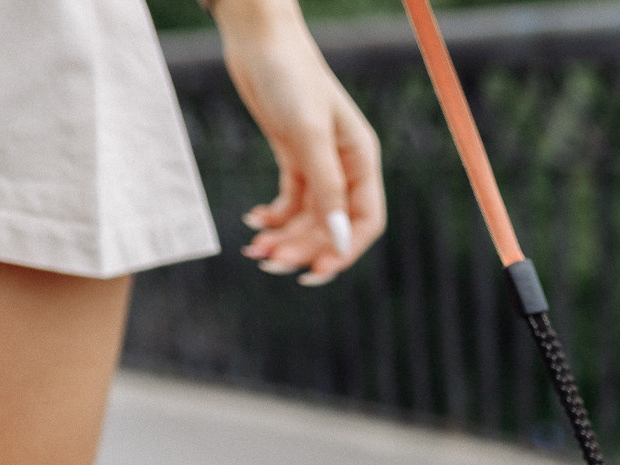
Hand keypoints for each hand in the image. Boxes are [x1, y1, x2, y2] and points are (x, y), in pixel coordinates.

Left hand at [211, 0, 384, 285]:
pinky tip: (254, 221)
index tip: (315, 271)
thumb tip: (340, 238)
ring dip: (284, 238)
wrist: (258, 38)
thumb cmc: (289, 76)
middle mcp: (345, 167)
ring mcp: (318, 164)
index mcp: (362, 161)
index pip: (366, 221)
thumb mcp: (308, 133)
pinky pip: (289, 202)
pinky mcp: (292, 157)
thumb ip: (326, 187)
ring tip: (254, 249)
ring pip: (307, 218)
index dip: (345, 251)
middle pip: (332, 226)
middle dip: (303, 248)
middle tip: (268, 262)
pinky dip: (273, 217)